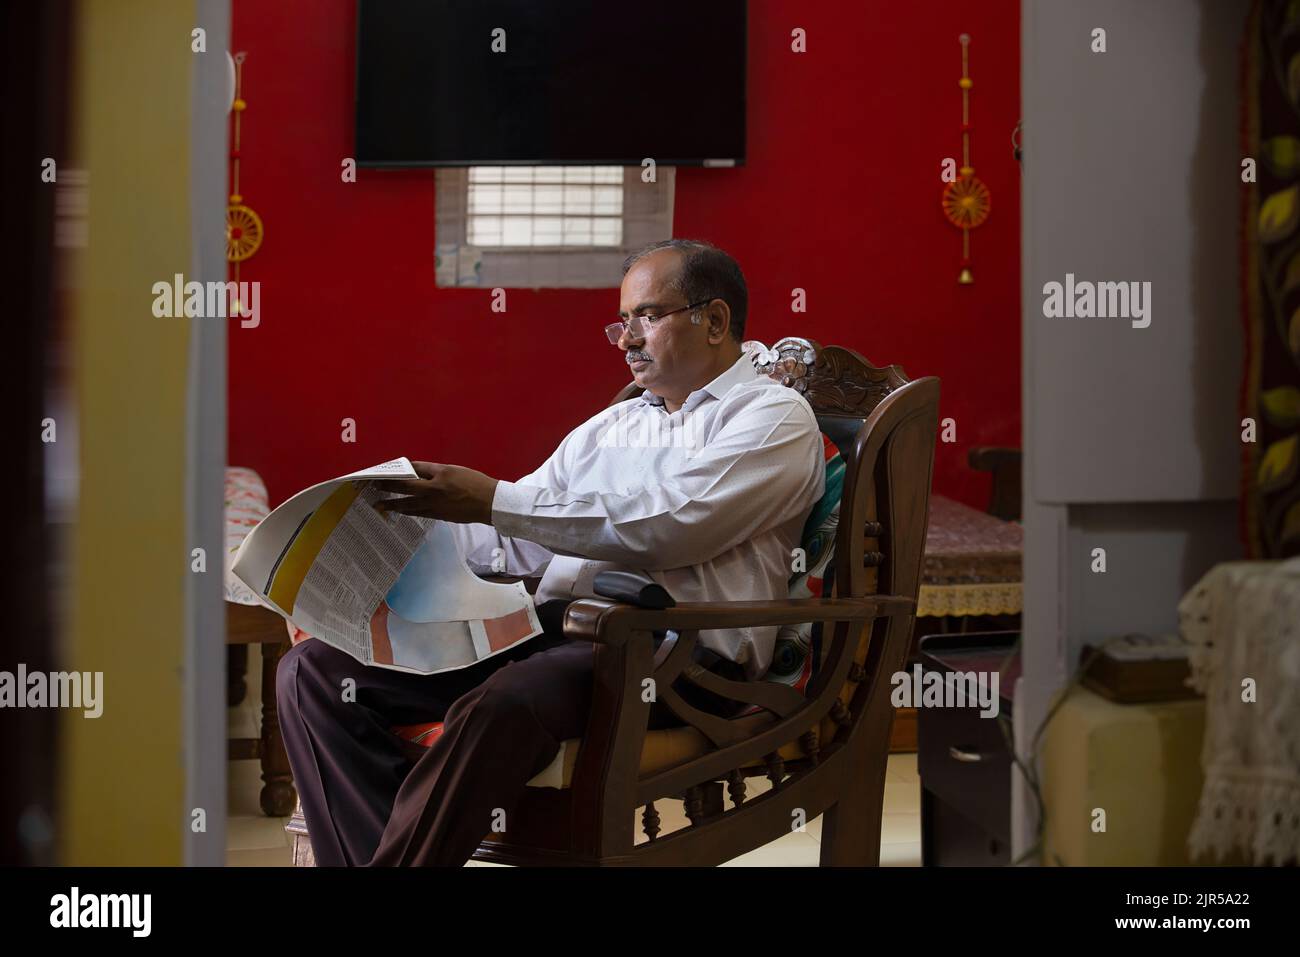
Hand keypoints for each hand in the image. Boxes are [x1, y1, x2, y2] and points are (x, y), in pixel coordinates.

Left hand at [374, 461, 498, 524]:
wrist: (489, 503)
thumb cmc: (474, 483)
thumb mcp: (453, 470)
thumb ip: (433, 471)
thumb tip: (414, 471)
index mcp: (438, 476)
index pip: (412, 471)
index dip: (397, 470)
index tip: (385, 471)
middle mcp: (433, 491)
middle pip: (405, 488)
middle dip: (387, 487)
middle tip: (374, 487)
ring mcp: (434, 505)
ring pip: (408, 505)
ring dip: (392, 504)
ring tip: (379, 505)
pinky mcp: (438, 515)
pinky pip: (418, 513)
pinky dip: (407, 511)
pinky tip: (400, 511)